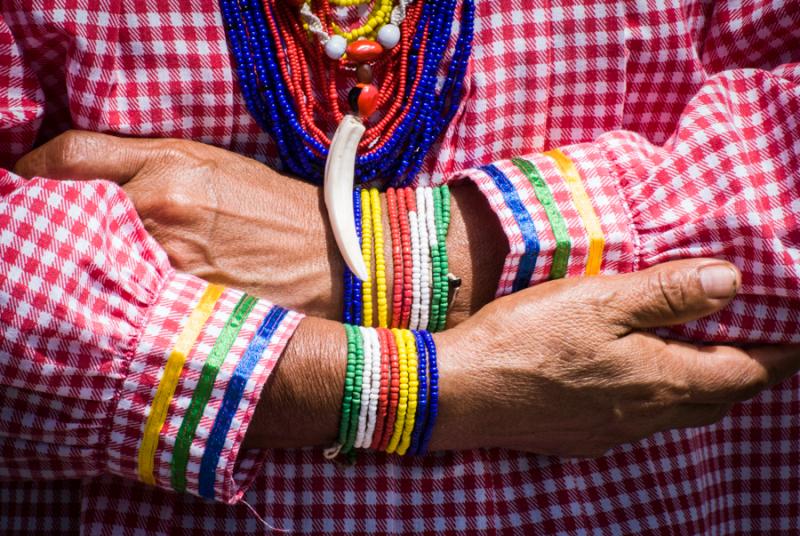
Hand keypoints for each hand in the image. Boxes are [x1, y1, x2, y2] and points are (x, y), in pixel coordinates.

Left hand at [14, 130, 505, 322]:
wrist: (333, 260)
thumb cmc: (274, 208)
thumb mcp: (211, 162)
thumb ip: (141, 160)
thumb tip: (77, 174)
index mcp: (167, 168)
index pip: (65, 156)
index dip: (31, 168)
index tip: (25, 181)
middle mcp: (159, 215)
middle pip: (64, 213)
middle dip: (49, 221)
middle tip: (54, 230)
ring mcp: (166, 269)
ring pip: (84, 263)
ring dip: (76, 265)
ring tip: (93, 269)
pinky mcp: (180, 312)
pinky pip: (118, 305)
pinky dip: (109, 300)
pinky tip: (122, 301)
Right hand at [431, 259, 799, 456]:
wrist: (461, 393)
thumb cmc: (526, 340)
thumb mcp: (599, 300)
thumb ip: (666, 293)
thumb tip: (731, 282)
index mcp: (658, 378)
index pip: (740, 372)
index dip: (777, 357)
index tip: (798, 344)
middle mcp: (644, 414)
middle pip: (715, 401)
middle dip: (746, 377)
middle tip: (760, 354)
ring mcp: (611, 432)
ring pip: (677, 416)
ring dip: (703, 392)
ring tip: (706, 367)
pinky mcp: (581, 438)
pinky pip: (639, 425)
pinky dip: (659, 405)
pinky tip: (638, 389)